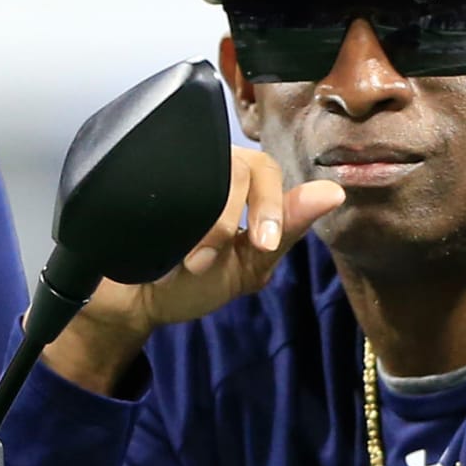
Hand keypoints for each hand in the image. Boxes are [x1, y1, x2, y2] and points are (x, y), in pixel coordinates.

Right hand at [42, 146, 344, 393]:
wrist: (130, 300)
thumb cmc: (196, 282)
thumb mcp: (249, 264)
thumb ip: (287, 229)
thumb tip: (335, 192)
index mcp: (243, 185)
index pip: (265, 170)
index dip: (270, 203)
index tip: (262, 243)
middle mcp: (209, 168)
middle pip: (232, 166)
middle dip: (226, 222)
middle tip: (207, 263)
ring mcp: (172, 170)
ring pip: (196, 169)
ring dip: (198, 222)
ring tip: (186, 261)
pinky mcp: (132, 176)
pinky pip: (151, 175)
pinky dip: (160, 211)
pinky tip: (158, 242)